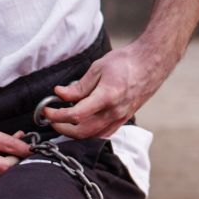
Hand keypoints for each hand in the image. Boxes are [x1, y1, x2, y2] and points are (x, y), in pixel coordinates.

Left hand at [40, 38, 176, 138]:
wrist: (151, 63)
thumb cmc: (126, 62)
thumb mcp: (98, 68)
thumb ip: (78, 86)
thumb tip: (60, 94)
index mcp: (107, 97)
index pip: (75, 115)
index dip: (57, 115)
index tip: (47, 110)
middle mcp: (114, 112)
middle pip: (82, 132)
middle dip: (62, 128)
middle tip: (52, 118)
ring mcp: (120, 118)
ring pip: (92, 136)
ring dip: (74, 133)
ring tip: (64, 121)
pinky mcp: (123, 119)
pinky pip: (103, 134)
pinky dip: (89, 134)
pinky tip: (81, 125)